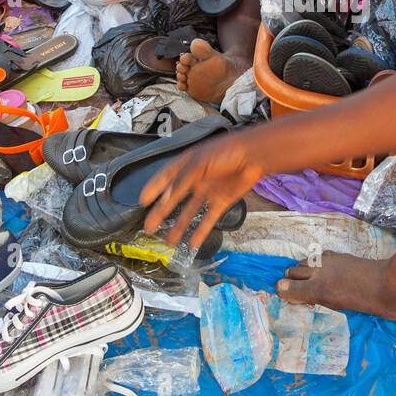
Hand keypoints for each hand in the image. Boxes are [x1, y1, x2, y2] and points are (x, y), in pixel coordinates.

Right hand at [141, 132, 264, 251]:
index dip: (153, 189)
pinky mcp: (222, 201)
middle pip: (174, 199)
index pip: (164, 177)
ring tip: (169, 241)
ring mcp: (208, 191)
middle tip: (149, 227)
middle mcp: (195, 178)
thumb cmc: (227, 151)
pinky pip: (208, 219)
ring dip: (179, 226)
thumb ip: (181, 182)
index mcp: (187, 164)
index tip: (141, 202)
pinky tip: (193, 244)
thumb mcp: (199, 164)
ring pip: (189, 212)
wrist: (254, 156)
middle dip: (161, 213)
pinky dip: (201, 232)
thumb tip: (164, 199)